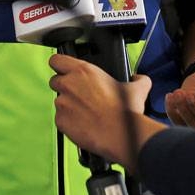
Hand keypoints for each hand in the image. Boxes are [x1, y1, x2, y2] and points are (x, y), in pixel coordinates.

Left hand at [48, 54, 162, 169]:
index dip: (60, 65)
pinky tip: (82, 124)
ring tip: (85, 113)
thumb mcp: (137, 88)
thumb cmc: (125, 111)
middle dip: (64, 87)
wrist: (119, 134)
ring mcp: (62, 103)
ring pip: (58, 101)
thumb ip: (138, 79)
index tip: (64, 70)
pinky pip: (60, 119)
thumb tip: (139, 78)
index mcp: (83, 71)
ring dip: (68, 105)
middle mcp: (69, 84)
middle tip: (78, 95)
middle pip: (55, 81)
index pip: (56, 60)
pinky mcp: (60, 120)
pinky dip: (68, 122)